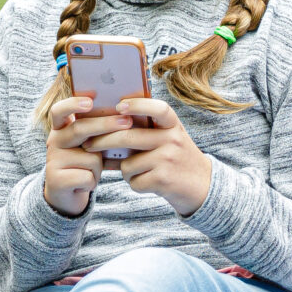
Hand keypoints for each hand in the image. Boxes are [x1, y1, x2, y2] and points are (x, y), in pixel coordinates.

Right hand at [43, 95, 133, 217]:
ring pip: (90, 157)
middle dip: (106, 125)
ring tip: (92, 172)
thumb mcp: (90, 146)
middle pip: (80, 129)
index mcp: (61, 128)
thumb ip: (100, 132)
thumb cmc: (84, 164)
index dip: (73, 104)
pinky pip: (87, 177)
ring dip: (99, 167)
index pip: (60, 110)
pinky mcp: (56, 180)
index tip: (90, 102)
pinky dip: (93, 181)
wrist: (66, 194)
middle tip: (127, 122)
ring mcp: (53, 160)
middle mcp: (54, 141)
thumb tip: (128, 117)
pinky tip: (85, 184)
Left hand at [93, 97, 215, 216]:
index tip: (119, 106)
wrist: (204, 186)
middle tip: (88, 144)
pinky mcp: (164, 180)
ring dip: (125, 170)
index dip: (139, 105)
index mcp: (173, 125)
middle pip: (129, 137)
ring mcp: (168, 160)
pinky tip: (146, 182)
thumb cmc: (177, 158)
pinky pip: (134, 181)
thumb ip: (147, 130)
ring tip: (136, 171)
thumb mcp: (170, 138)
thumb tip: (107, 124)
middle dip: (103, 141)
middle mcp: (173, 139)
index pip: (158, 109)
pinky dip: (134, 183)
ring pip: (128, 164)